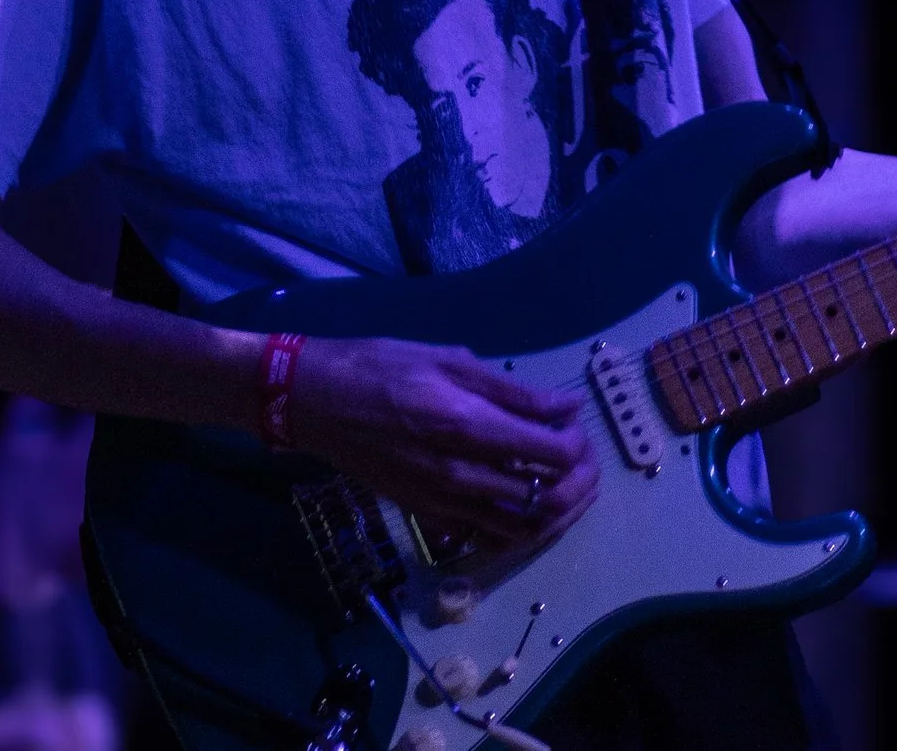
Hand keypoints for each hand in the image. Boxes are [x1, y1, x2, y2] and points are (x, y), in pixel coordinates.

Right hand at [287, 337, 597, 550]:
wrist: (315, 402)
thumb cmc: (382, 367)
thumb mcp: (451, 360)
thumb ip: (513, 392)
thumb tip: (566, 407)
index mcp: (470, 427)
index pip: (553, 453)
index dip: (578, 443)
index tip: (574, 424)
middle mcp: (460, 475)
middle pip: (547, 499)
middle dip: (578, 481)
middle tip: (582, 460)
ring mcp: (442, 503)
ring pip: (521, 529)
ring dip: (553, 511)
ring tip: (562, 484)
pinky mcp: (426, 516)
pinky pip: (484, 537)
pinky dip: (514, 528)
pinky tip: (520, 503)